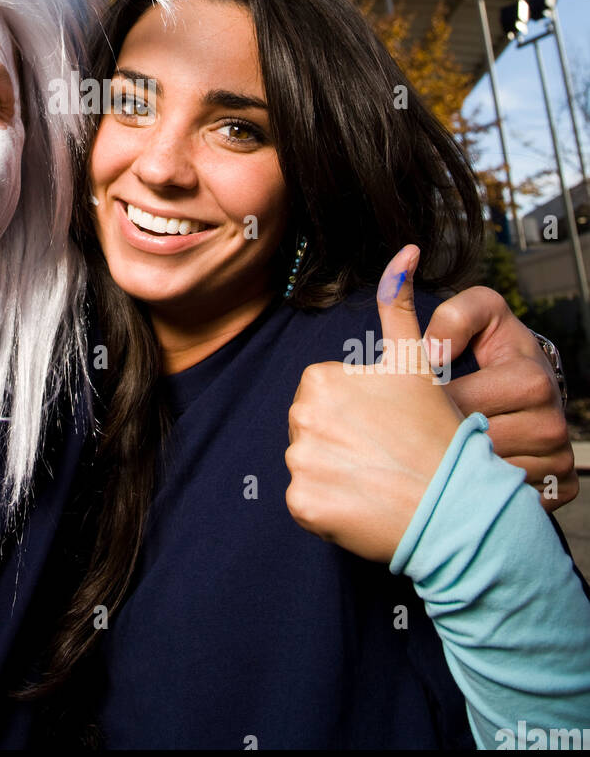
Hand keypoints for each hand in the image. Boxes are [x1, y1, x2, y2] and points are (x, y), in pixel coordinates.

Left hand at [285, 245, 462, 561]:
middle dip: (342, 439)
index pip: (323, 396)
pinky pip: (308, 502)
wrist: (455, 505)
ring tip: (378, 478)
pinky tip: (364, 504)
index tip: (385, 426)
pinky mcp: (302, 504)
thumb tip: (407, 249)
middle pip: (313, 428)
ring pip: (310, 464)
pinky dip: (330, 507)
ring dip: (336, 472)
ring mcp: (300, 462)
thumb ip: (398, 305)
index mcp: (320, 379)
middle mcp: (301, 417)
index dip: (357, 412)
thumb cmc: (436, 431)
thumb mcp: (415, 362)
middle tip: (384, 453)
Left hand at [424, 290, 576, 508]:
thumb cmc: (497, 346)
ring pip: (484, 478)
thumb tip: (433, 351)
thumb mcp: (479, 315)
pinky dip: (480, 492)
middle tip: (412, 434)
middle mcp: (552, 425)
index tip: (412, 402)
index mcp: (531, 381)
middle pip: (470, 446)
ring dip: (454, 469)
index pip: (460, 404)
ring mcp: (557, 461)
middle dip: (436, 439)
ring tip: (436, 452)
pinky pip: (505, 501)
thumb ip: (454, 318)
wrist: (531, 381)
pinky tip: (462, 473)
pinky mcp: (558, 490)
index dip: (427, 403)